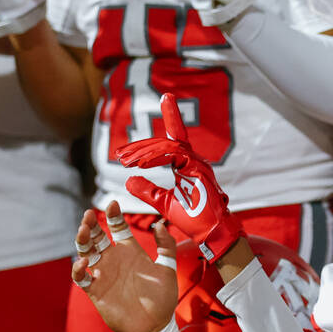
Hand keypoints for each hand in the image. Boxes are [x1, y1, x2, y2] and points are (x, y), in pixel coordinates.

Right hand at [71, 202, 181, 331]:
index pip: (118, 229)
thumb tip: (160, 224)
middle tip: (89, 214)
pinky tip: (84, 261)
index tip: (112, 204)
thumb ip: (166, 247)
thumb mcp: (167, 270)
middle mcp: (115, 261)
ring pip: (86, 253)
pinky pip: (81, 278)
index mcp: (131, 253)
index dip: (114, 216)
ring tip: (83, 230)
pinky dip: (79, 269)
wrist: (155, 327)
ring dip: (82, 241)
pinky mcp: (96, 291)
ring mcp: (104, 275)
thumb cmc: (162, 300)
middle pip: (98, 237)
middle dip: (92, 224)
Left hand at [118, 93, 245, 262]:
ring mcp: (198, 163)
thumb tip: (128, 179)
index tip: (165, 97)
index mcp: (189, 164)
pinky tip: (139, 165)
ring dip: (143, 152)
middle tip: (120, 155)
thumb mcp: (163, 203)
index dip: (171, 117)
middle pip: (165, 141)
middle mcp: (195, 160)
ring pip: (167, 146)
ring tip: (125, 161)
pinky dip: (153, 158)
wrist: (212, 234)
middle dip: (140, 146)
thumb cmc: (195, 220)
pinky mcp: (197, 170)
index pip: (175, 138)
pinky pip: (172, 155)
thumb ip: (147, 190)